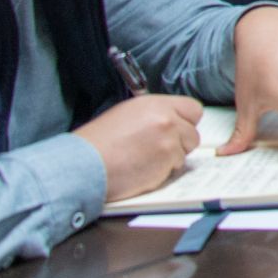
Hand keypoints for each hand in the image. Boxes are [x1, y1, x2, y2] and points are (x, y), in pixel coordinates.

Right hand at [75, 95, 204, 202]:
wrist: (83, 164)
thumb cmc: (98, 142)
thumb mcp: (128, 114)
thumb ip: (155, 114)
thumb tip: (173, 121)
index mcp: (156, 104)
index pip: (194, 110)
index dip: (186, 122)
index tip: (178, 130)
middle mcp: (166, 120)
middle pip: (193, 134)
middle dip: (180, 144)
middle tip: (156, 149)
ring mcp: (168, 142)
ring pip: (184, 154)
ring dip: (169, 160)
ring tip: (143, 160)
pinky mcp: (165, 164)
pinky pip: (173, 170)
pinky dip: (161, 173)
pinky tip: (141, 170)